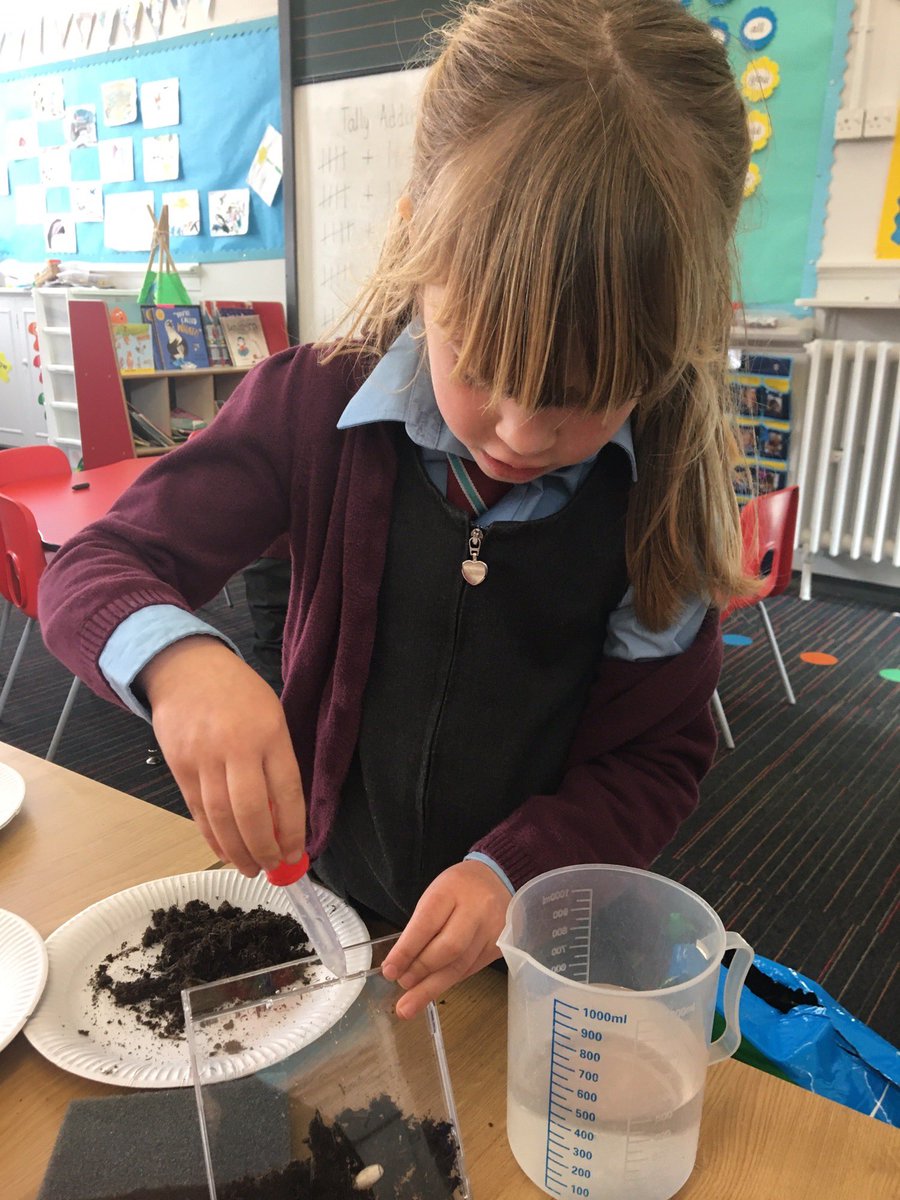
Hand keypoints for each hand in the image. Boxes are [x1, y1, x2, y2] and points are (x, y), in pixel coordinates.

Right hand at [140, 636, 305, 875]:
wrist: (186, 668)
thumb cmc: (238, 693)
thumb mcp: (271, 716)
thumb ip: (276, 762)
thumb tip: (280, 818)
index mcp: (269, 733)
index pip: (286, 792)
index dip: (292, 829)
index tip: (297, 854)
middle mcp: (236, 748)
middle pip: (250, 812)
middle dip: (263, 848)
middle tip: (272, 869)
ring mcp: (203, 758)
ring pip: (220, 817)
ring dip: (237, 850)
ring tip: (250, 869)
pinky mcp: (179, 766)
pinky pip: (197, 811)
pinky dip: (211, 837)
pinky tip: (224, 851)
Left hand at [382, 860, 510, 1018]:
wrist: (498, 879)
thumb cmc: (458, 888)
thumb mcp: (435, 894)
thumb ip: (420, 926)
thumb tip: (400, 964)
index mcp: (452, 890)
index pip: (427, 924)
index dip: (407, 950)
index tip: (389, 970)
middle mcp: (476, 910)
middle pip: (448, 948)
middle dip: (422, 971)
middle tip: (402, 986)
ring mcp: (492, 930)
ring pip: (461, 965)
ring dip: (433, 987)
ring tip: (410, 1005)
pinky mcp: (499, 947)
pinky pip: (471, 970)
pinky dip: (449, 981)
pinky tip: (434, 990)